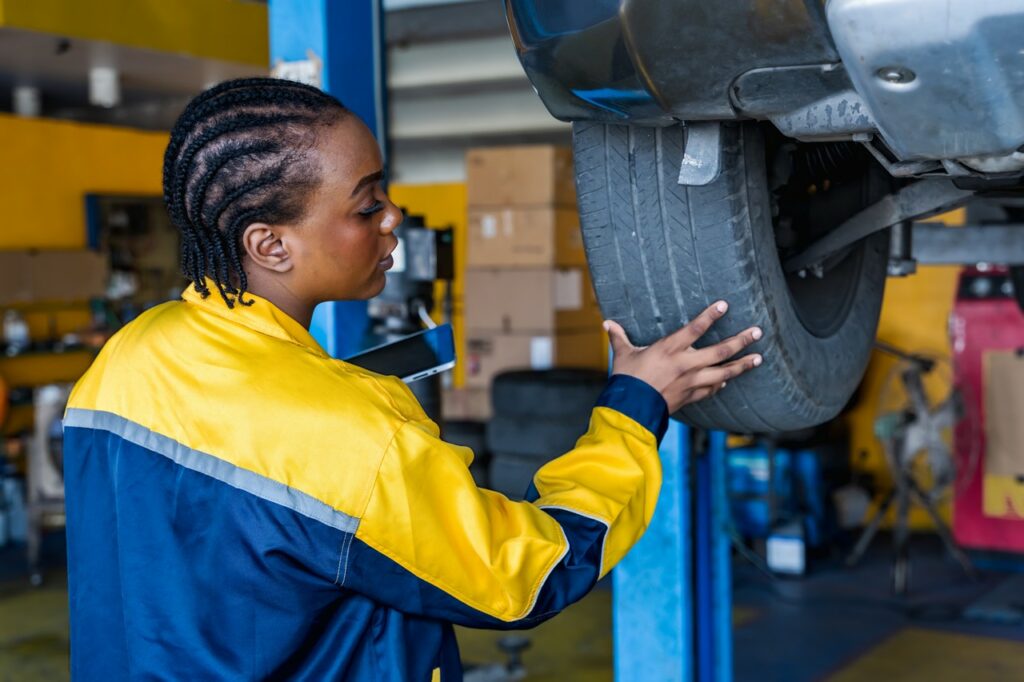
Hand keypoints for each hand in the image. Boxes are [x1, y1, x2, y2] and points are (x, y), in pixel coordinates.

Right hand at [605, 301, 762, 412]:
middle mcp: (685, 364)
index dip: (710, 315)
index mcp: (669, 349)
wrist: (631, 410)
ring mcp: (691, 382)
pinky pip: (712, 390)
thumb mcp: (622, 356)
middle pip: (720, 351)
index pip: (695, 328)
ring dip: (742, 365)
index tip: (725, 305)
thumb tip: (606, 324)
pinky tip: (729, 381)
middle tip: (757, 332)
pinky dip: (721, 385)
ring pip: (723, 372)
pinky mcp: (690, 396)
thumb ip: (619, 338)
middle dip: (741, 340)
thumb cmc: (626, 380)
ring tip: (758, 358)